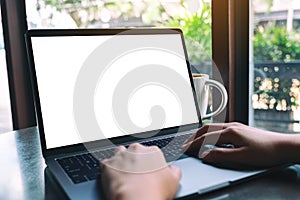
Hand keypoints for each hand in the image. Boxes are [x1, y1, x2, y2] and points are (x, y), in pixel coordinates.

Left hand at [100, 143, 180, 199]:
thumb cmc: (154, 191)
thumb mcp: (174, 181)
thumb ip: (174, 170)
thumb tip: (172, 169)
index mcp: (152, 152)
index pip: (151, 153)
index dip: (149, 163)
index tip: (148, 171)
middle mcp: (136, 150)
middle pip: (134, 151)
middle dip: (135, 160)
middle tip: (137, 174)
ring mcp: (121, 156)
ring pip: (119, 153)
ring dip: (121, 161)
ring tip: (124, 174)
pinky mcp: (107, 164)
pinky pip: (106, 163)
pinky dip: (108, 169)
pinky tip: (113, 177)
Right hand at [182, 122, 298, 168]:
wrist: (283, 146)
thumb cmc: (266, 151)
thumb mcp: (242, 157)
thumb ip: (221, 156)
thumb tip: (205, 156)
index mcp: (230, 132)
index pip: (205, 138)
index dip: (193, 144)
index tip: (184, 148)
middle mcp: (231, 126)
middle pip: (206, 128)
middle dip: (194, 135)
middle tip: (186, 143)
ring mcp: (237, 126)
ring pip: (213, 127)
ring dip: (202, 133)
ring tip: (195, 140)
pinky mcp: (241, 128)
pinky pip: (220, 128)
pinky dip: (211, 133)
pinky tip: (212, 138)